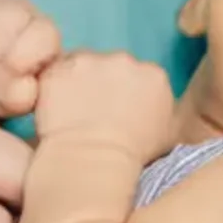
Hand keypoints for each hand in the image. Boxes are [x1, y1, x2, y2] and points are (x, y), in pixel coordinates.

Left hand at [34, 50, 175, 159]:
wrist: (94, 162)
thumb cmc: (133, 157)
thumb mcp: (168, 138)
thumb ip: (167, 115)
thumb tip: (161, 113)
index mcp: (154, 76)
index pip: (140, 76)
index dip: (126, 93)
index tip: (117, 111)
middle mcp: (125, 60)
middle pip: (111, 66)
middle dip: (103, 83)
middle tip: (92, 112)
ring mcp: (90, 61)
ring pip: (82, 64)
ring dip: (77, 81)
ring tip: (71, 111)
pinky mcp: (59, 69)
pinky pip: (55, 72)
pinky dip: (54, 87)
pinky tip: (54, 108)